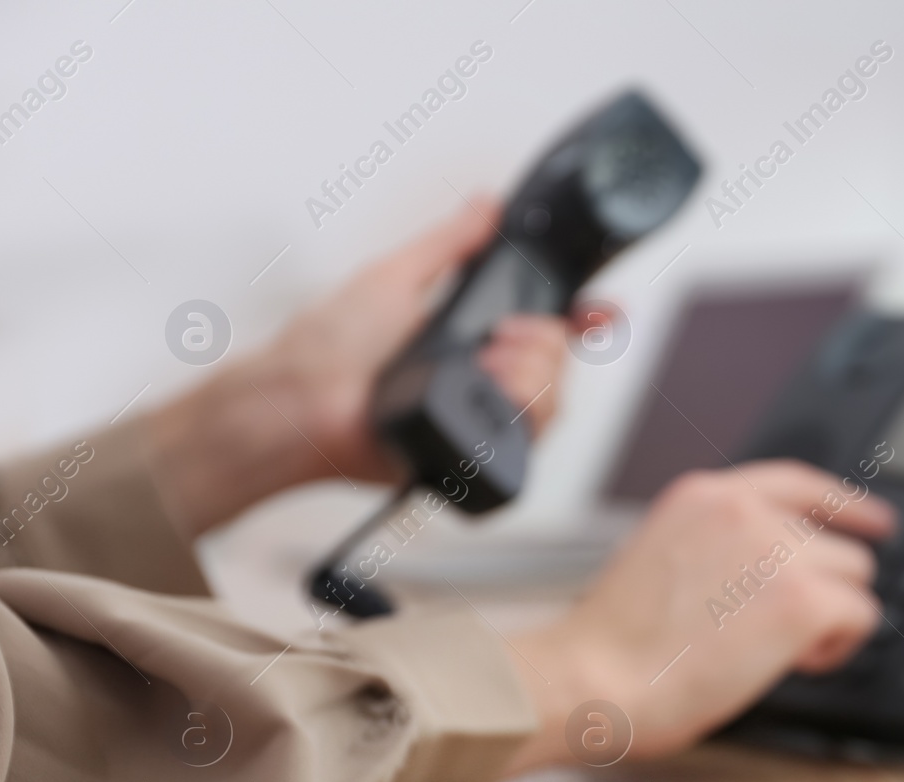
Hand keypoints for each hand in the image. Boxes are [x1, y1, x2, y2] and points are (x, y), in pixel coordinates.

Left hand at [148, 198, 566, 535]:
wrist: (305, 405)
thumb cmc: (329, 347)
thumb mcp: (395, 275)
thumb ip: (448, 243)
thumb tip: (485, 204)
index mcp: (468, 333)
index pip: (547, 326)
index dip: (582, 318)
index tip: (599, 310)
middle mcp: (481, 377)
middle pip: (559, 360)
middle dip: (541, 342)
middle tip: (499, 337)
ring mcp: (482, 418)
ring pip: (552, 400)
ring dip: (527, 374)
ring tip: (484, 365)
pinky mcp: (478, 456)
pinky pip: (528, 439)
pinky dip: (517, 411)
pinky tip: (489, 395)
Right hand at [507, 461, 897, 770]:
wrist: (590, 676)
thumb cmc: (609, 645)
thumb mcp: (659, 560)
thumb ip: (715, 549)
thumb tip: (759, 578)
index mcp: (706, 496)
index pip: (797, 483)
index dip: (846, 504)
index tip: (875, 521)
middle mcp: (747, 511)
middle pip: (835, 540)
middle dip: (822, 588)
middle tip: (787, 632)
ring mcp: (779, 552)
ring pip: (855, 575)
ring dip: (831, 617)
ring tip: (785, 652)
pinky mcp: (804, 600)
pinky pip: (861, 615)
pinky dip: (839, 646)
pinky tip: (799, 663)